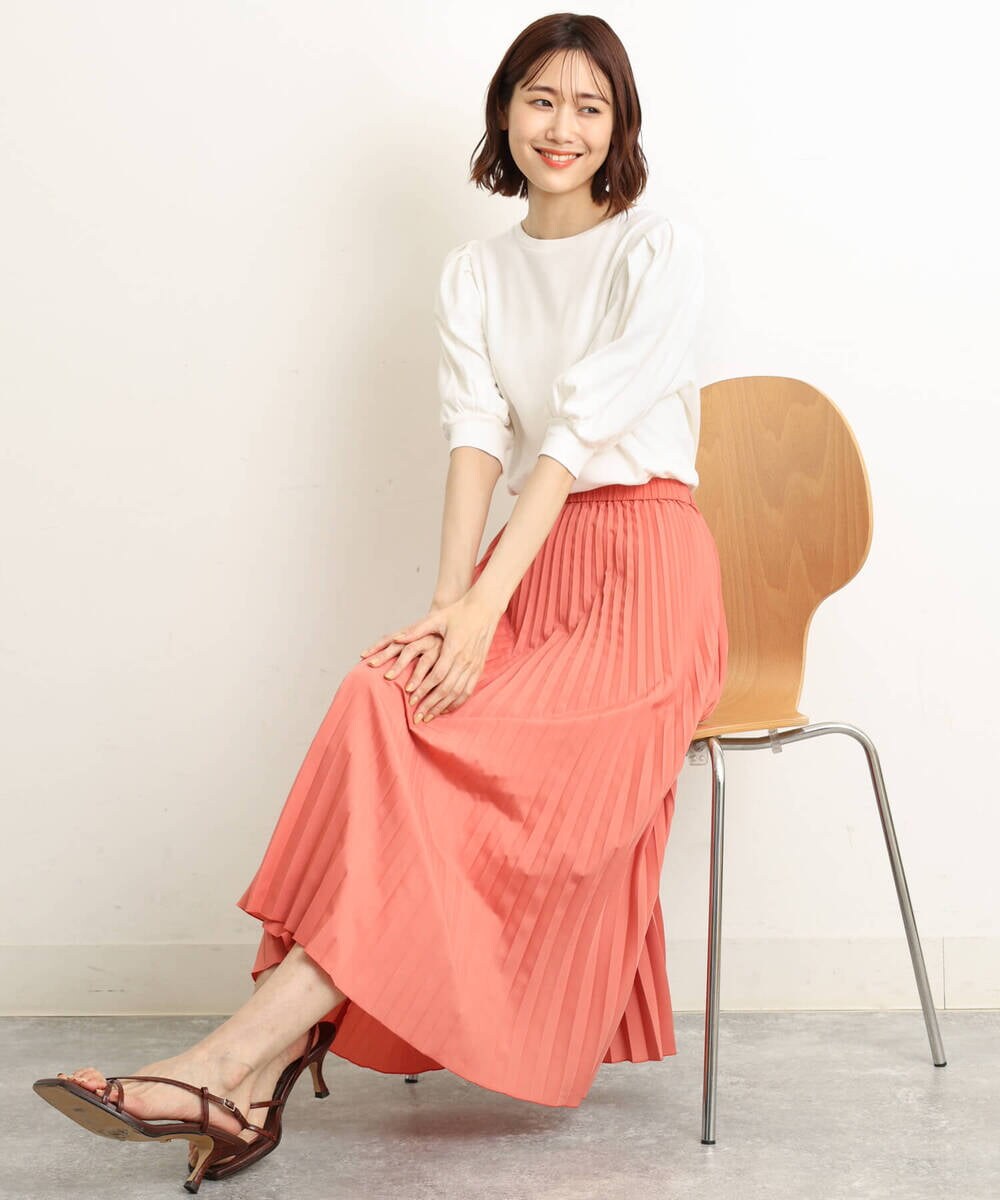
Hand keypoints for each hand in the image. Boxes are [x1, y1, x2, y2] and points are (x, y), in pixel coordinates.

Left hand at [363, 594, 499, 721]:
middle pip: (446, 689)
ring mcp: (474, 665)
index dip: (423, 689)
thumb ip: (416, 630)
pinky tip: (445, 709)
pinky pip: (468, 691)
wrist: (485, 608)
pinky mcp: (478, 668)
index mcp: (453, 648)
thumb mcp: (436, 618)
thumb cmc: (458, 612)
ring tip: (427, 717)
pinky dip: (456, 703)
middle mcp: (465, 659)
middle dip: (430, 705)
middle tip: (416, 718)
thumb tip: (396, 639)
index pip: (437, 675)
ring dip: (442, 707)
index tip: (410, 700)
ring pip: (458, 693)